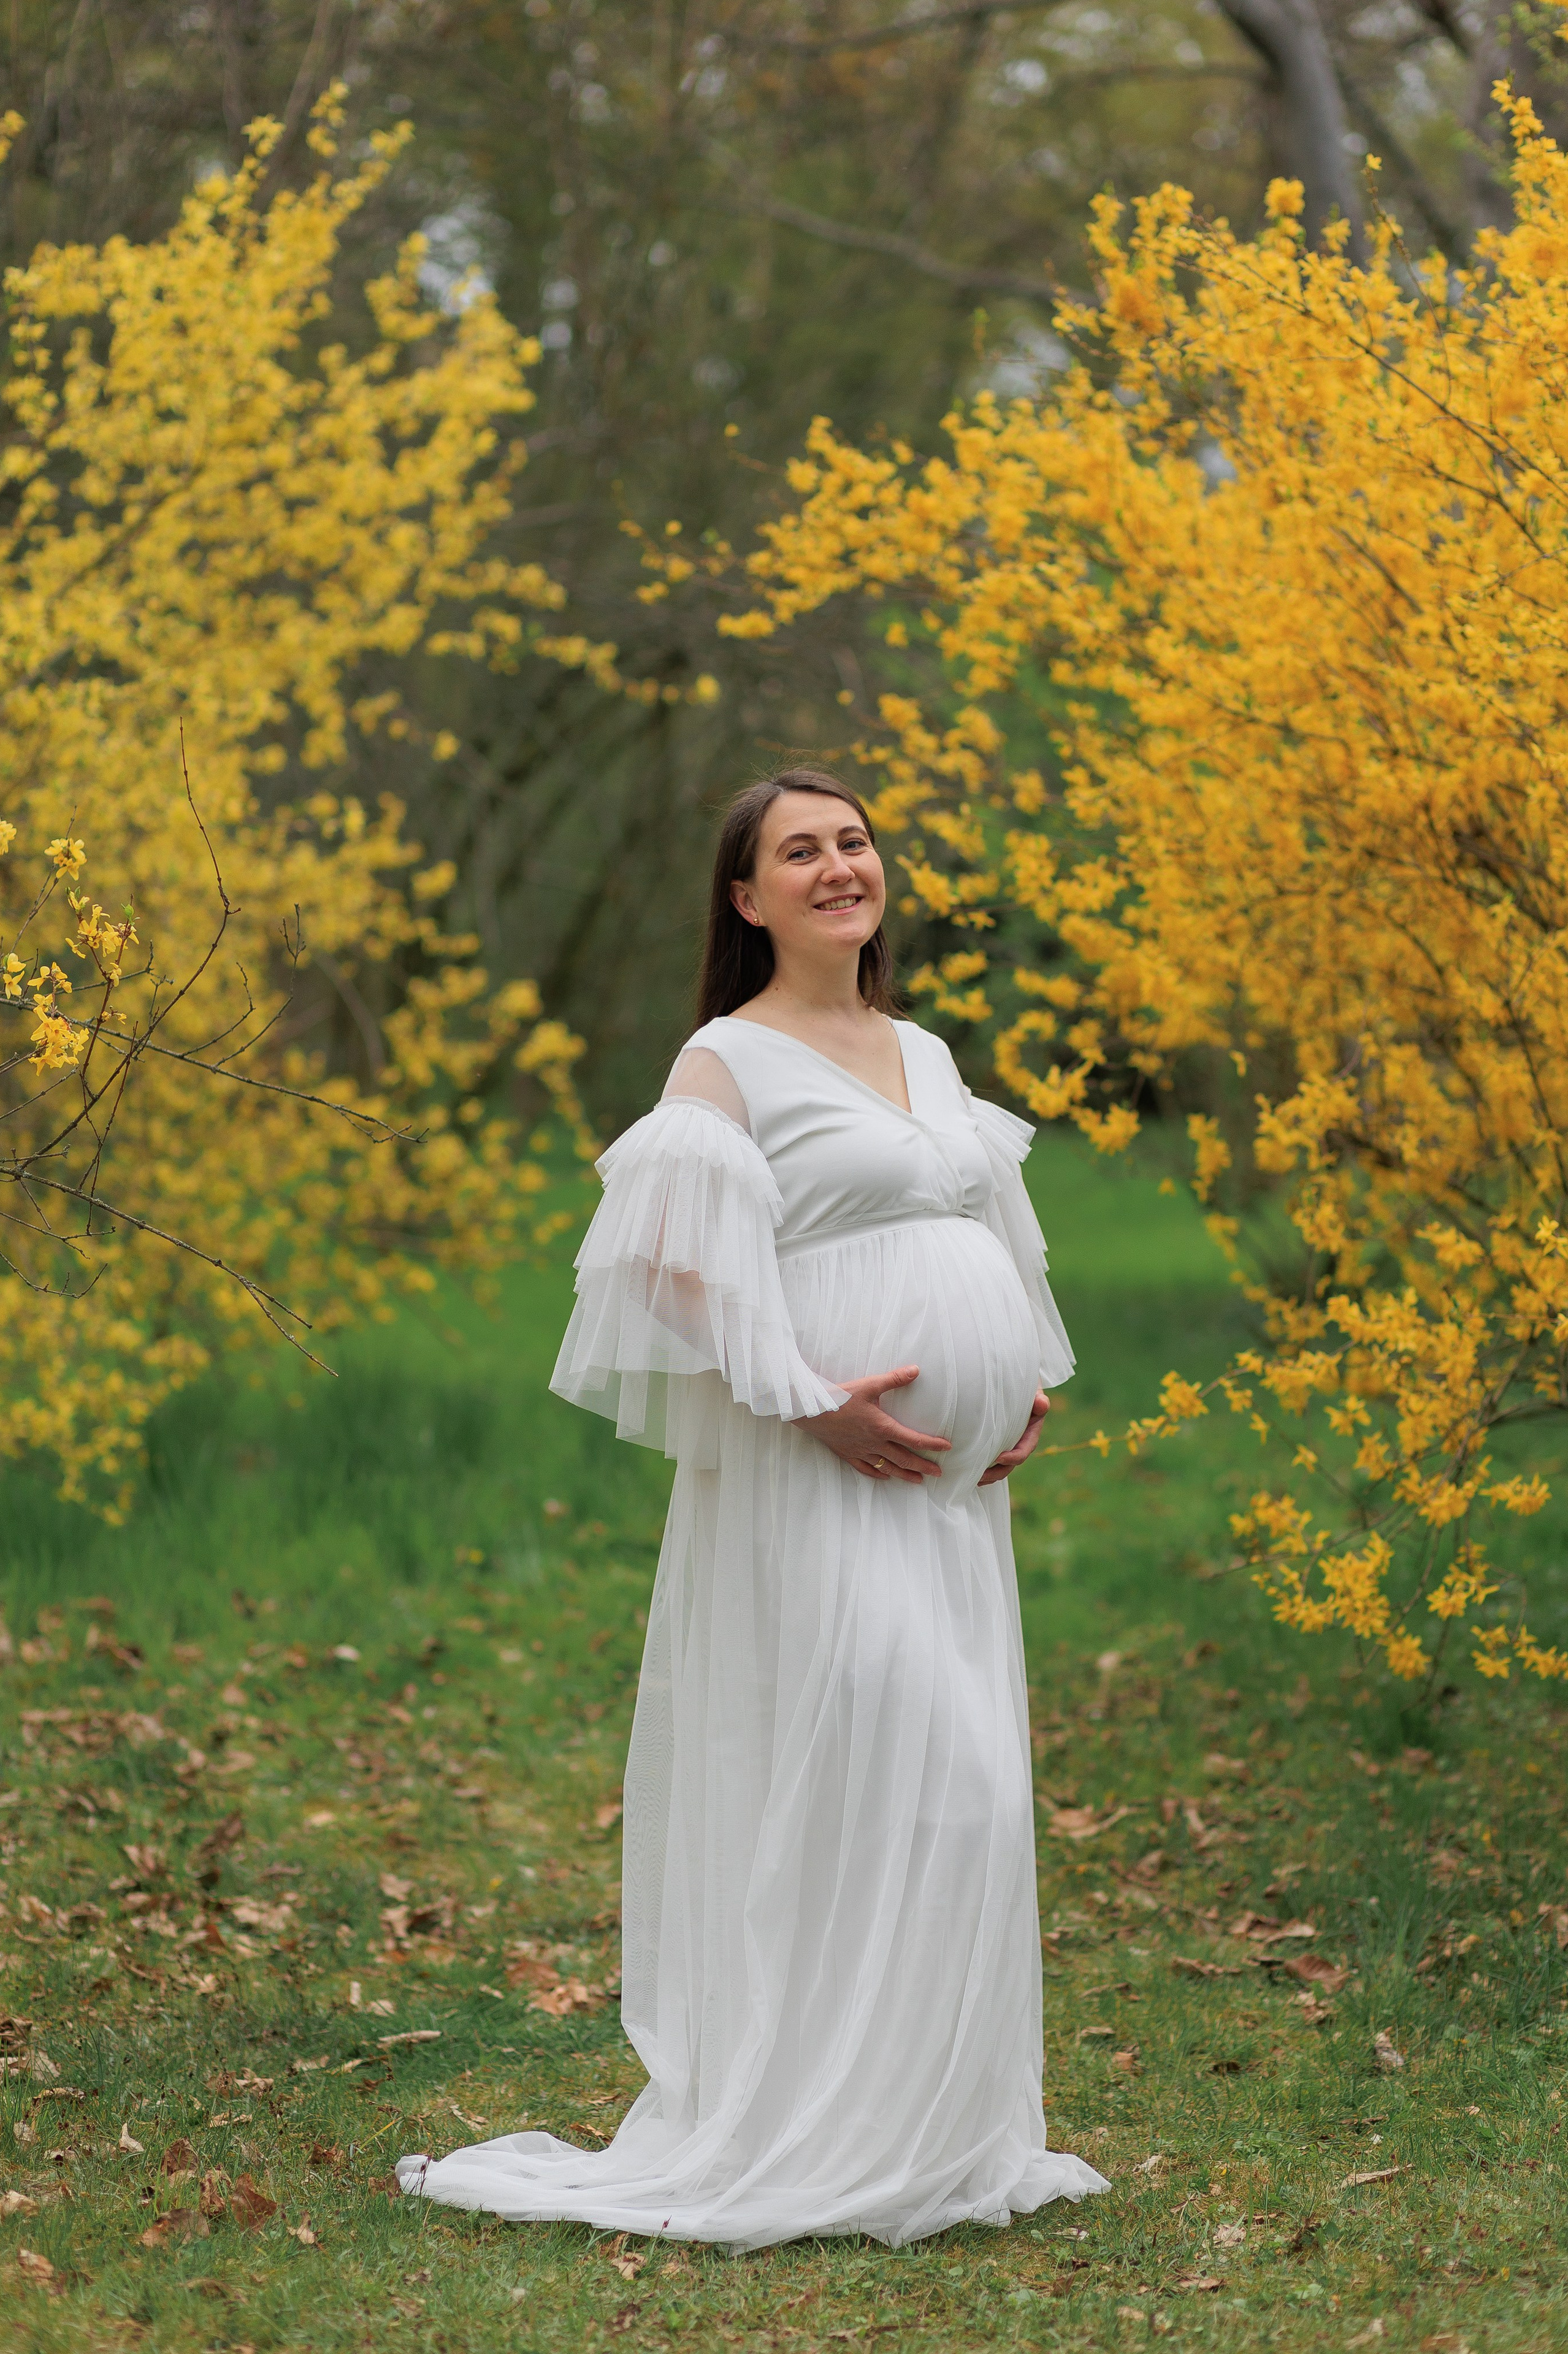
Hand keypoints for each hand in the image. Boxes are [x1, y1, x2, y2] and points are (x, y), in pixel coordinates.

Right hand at [799, 1364, 950, 1482]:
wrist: (811, 1410)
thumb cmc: (840, 1397)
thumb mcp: (869, 1385)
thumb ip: (894, 1379)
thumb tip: (916, 1370)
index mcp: (883, 1427)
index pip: (914, 1439)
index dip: (932, 1444)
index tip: (946, 1448)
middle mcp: (874, 1444)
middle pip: (904, 1459)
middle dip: (923, 1466)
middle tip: (938, 1473)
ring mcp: (861, 1451)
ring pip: (887, 1467)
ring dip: (904, 1475)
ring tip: (918, 1481)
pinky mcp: (847, 1454)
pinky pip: (866, 1469)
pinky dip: (878, 1473)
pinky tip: (885, 1476)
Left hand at [978, 1389, 1049, 1486]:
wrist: (1016, 1386)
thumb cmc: (1025, 1389)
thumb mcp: (1034, 1392)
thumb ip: (1039, 1399)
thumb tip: (1042, 1403)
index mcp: (1030, 1435)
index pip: (1023, 1451)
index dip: (1012, 1457)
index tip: (999, 1458)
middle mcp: (1019, 1444)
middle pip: (1009, 1465)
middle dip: (995, 1473)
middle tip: (979, 1477)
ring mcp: (1007, 1446)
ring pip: (998, 1466)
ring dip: (987, 1475)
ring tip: (971, 1478)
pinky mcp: (996, 1444)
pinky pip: (989, 1459)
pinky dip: (980, 1466)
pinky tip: (967, 1471)